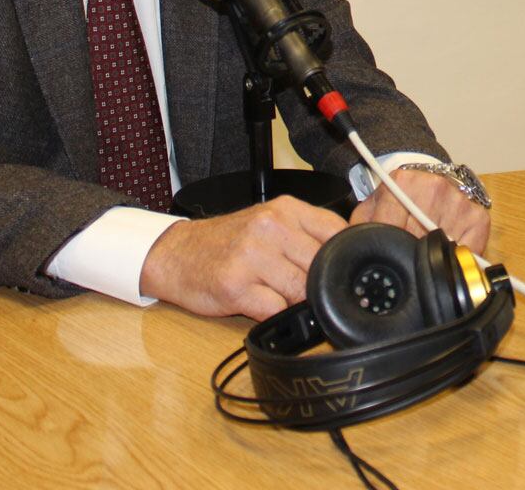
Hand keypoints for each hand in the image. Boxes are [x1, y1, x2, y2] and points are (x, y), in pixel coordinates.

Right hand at [139, 195, 345, 318]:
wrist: (176, 254)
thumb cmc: (227, 243)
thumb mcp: (270, 223)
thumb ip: (306, 234)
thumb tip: (348, 260)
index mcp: (286, 208)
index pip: (337, 232)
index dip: (343, 259)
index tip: (340, 273)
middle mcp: (270, 227)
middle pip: (322, 266)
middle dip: (318, 285)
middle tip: (303, 290)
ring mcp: (252, 256)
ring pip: (302, 290)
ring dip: (295, 302)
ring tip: (277, 295)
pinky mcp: (235, 286)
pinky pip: (275, 310)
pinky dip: (274, 315)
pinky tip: (260, 305)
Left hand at [351, 169, 491, 254]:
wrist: (425, 177)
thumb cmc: (395, 198)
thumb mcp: (369, 209)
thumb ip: (356, 230)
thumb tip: (346, 257)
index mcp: (403, 183)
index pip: (391, 229)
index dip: (386, 248)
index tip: (384, 259)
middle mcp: (434, 188)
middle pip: (418, 243)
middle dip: (408, 255)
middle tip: (403, 256)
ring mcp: (458, 202)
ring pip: (442, 250)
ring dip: (432, 256)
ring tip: (422, 247)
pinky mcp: (478, 217)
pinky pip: (467, 250)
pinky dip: (454, 257)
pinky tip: (442, 250)